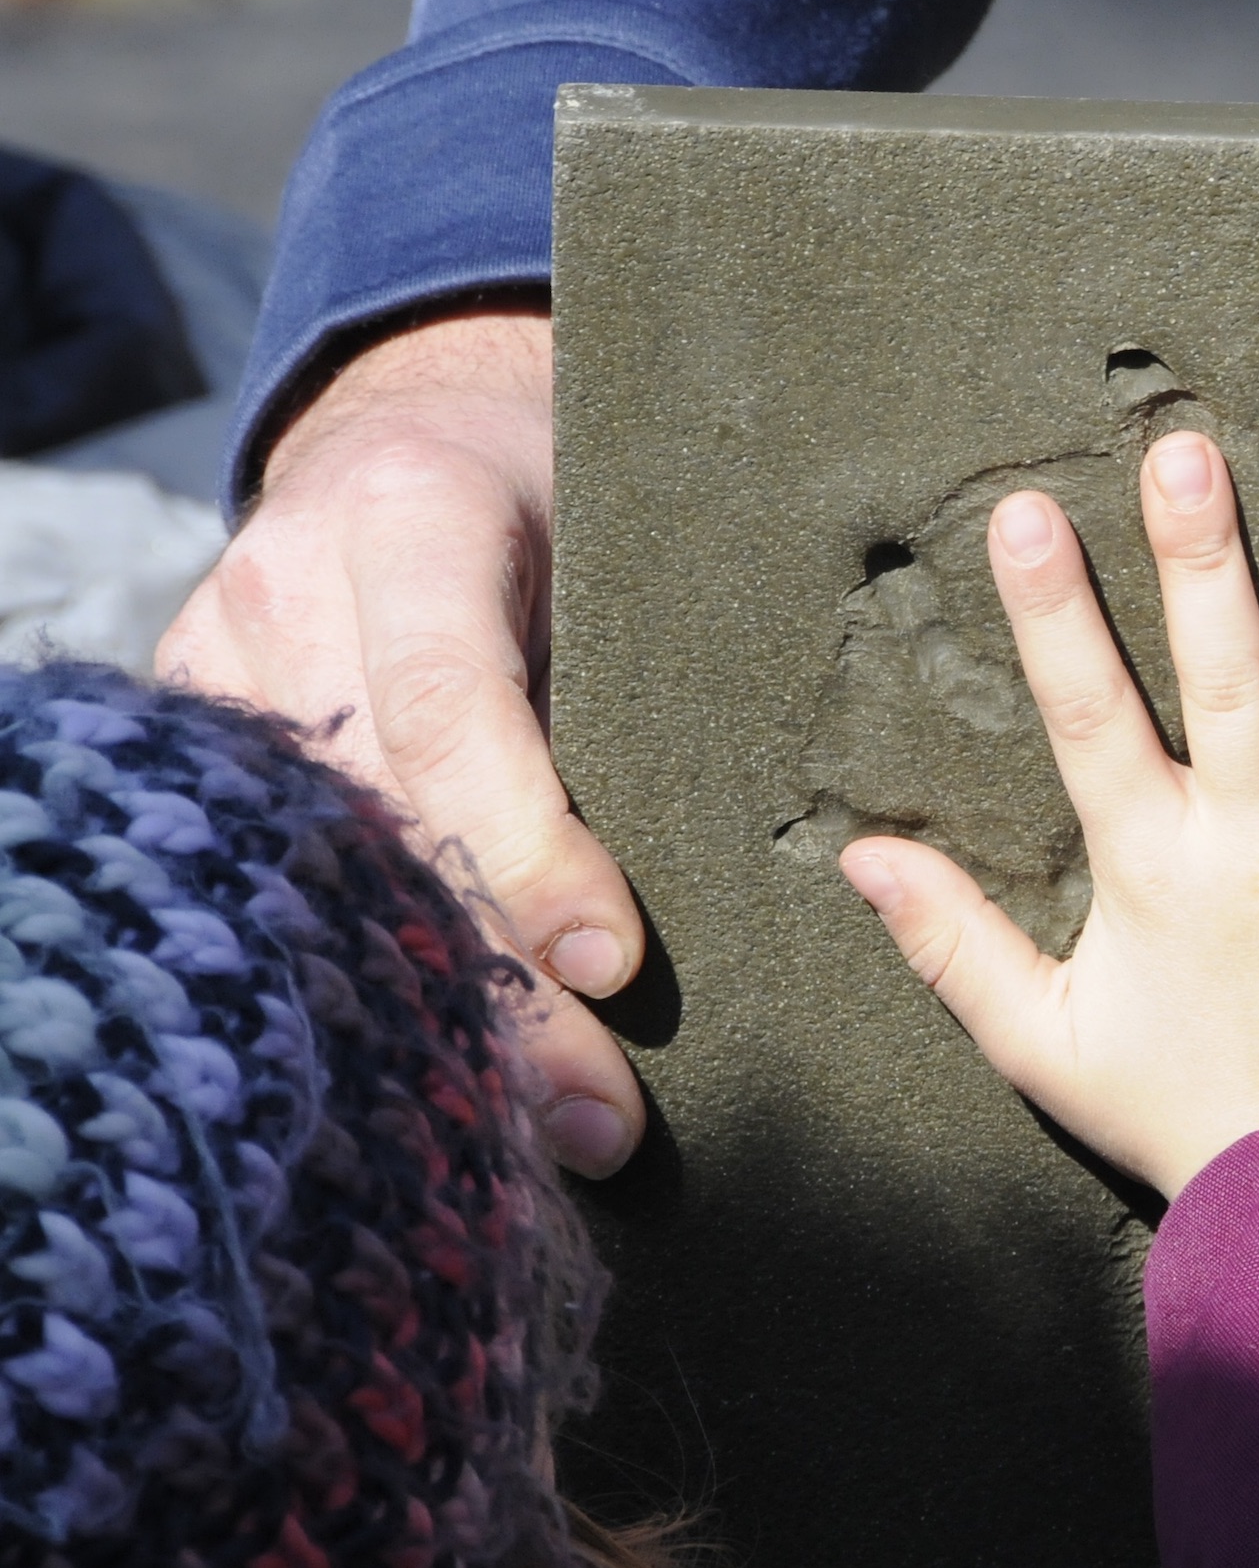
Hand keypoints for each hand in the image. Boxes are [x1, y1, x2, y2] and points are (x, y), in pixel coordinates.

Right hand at [155, 314, 648, 1176]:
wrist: (414, 430)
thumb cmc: (569, 489)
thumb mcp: (623, 531)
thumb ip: (651, 663)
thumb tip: (754, 857)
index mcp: (411, 516)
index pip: (452, 710)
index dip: (528, 851)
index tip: (618, 966)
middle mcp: (290, 587)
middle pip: (382, 824)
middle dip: (494, 989)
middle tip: (604, 1124)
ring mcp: (218, 662)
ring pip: (319, 876)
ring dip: (434, 1014)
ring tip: (547, 1137)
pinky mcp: (196, 728)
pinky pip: (279, 877)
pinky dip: (371, 975)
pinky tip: (448, 1072)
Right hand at [838, 432, 1258, 1199]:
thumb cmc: (1182, 1116)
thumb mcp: (1044, 1043)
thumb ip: (952, 945)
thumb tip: (857, 856)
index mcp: (1156, 869)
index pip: (1092, 720)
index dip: (1056, 617)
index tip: (1028, 514)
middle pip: (1230, 682)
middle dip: (1203, 562)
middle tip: (1187, 450)